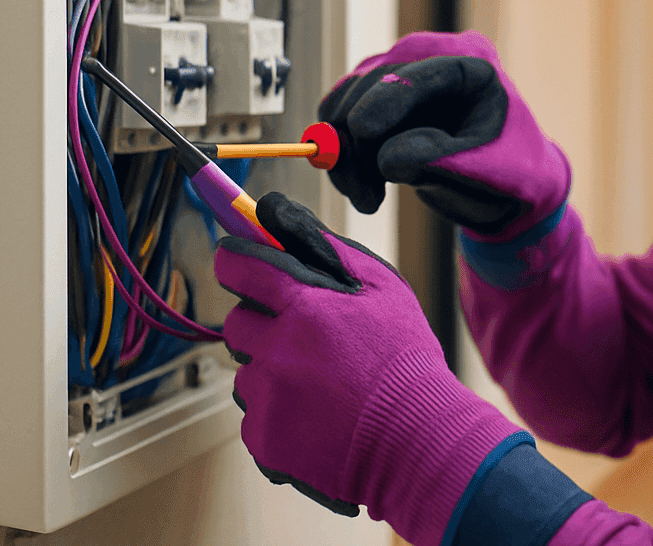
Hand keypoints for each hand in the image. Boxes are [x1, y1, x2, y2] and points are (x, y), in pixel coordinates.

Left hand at [215, 193, 524, 541]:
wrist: (417, 441)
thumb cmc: (404, 359)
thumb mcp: (384, 286)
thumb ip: (327, 248)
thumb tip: (277, 213)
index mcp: (303, 306)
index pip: (237, 265)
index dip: (235, 261)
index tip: (240, 265)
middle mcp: (276, 349)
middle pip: (236, 322)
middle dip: (262, 324)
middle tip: (304, 338)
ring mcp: (267, 397)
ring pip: (246, 372)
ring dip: (272, 373)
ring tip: (321, 384)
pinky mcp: (265, 439)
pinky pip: (255, 416)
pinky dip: (279, 415)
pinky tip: (317, 415)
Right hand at [318, 30, 569, 239]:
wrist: (506, 188)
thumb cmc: (510, 174)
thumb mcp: (487, 172)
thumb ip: (441, 161)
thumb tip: (386, 158)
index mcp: (473, 68)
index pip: (421, 73)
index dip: (387, 99)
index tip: (362, 131)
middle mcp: (432, 63)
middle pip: (373, 83)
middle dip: (359, 138)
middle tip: (364, 192)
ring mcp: (402, 80)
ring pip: (348, 103)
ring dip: (345, 152)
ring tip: (366, 197)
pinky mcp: (379, 104)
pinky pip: (342, 122)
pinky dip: (343, 156)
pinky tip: (363, 188)